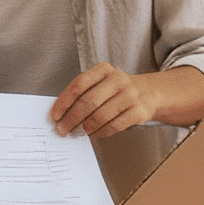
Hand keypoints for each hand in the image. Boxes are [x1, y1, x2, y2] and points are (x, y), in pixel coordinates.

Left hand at [50, 63, 203, 138]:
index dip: (64, 102)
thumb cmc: (117, 90)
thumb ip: (84, 93)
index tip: (54, 115)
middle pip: (88, 101)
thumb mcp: (102, 82)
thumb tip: (61, 113)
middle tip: (63, 129)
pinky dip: (101, 133)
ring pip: (101, 115)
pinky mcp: (140, 111)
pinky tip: (94, 134)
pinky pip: (115, 125)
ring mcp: (131, 95)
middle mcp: (118, 80)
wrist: (149, 92)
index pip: (78, 84)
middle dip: (72, 118)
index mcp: (104, 70)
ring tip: (78, 133)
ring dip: (85, 128)